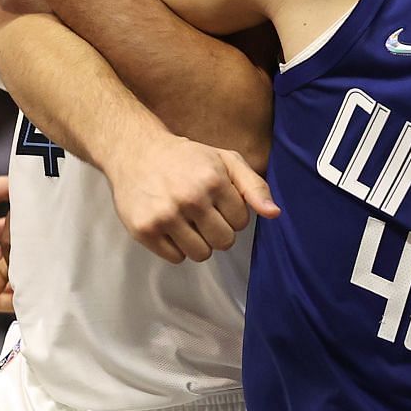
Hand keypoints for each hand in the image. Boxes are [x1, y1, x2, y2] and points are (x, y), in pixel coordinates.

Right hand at [106, 133, 279, 263]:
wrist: (136, 153)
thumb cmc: (185, 159)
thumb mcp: (225, 161)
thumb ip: (254, 185)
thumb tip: (274, 213)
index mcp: (212, 180)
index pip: (241, 222)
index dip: (231, 214)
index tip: (216, 202)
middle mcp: (189, 198)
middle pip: (223, 242)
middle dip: (217, 231)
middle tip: (202, 214)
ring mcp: (165, 216)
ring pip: (201, 254)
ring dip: (198, 242)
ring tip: (186, 221)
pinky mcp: (145, 230)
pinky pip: (176, 258)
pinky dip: (176, 247)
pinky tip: (169, 226)